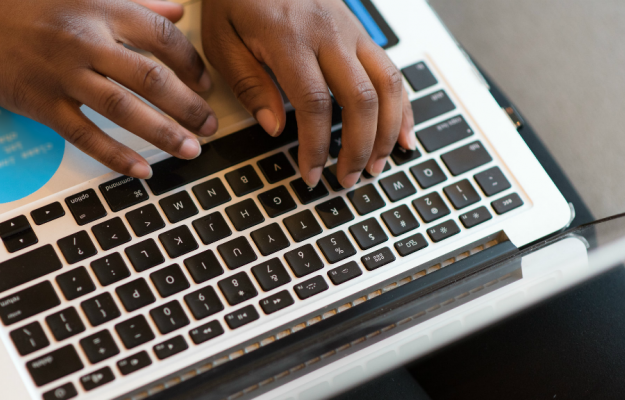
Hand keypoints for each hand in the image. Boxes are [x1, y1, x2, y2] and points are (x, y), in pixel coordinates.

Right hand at [0, 0, 217, 178]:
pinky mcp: (38, 102)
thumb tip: (177, 10)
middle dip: (189, 106)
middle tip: (209, 127)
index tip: (206, 85)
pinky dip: (116, 155)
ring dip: (164, 133)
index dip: (193, 64)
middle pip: (153, 77)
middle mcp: (86, 39)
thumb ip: (134, 0)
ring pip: (125, 109)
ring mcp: (61, 73)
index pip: (165, 36)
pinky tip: (141, 170)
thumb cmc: (16, 0)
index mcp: (101, 7)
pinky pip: (85, 135)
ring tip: (191, 150)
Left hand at [201, 0, 414, 187]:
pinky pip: (392, 71)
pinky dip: (401, 106)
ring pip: (387, 85)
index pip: (314, 104)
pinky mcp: (360, 32)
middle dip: (358, 147)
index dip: (316, 146)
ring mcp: (351, 31)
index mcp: (291, 38)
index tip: (311, 173)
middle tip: (347, 179)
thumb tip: (275, 127)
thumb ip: (249, 83)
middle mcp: (330, 34)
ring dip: (386, 131)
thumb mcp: (223, 39)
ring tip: (376, 166)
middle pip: (361, 99)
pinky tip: (401, 133)